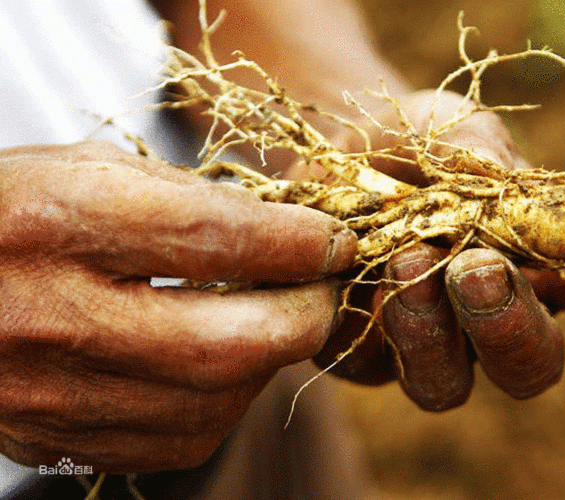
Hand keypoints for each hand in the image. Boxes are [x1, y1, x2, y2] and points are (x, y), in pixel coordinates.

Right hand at [0, 140, 356, 471]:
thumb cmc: (15, 212)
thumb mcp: (90, 171)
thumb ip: (190, 202)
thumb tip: (291, 237)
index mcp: (56, 225)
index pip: (212, 240)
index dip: (296, 243)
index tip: (337, 240)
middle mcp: (50, 319)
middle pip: (227, 345)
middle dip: (303, 317)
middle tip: (323, 289)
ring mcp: (53, 396)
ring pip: (216, 402)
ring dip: (270, 359)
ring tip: (274, 318)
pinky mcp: (62, 442)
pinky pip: (184, 438)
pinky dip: (227, 398)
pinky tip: (223, 361)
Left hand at [312, 90, 564, 409]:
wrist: (332, 153)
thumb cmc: (415, 142)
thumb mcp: (448, 128)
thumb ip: (479, 153)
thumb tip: (494, 177)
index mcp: (545, 271)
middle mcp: (495, 323)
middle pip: (531, 365)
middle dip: (511, 325)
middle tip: (479, 271)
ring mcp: (430, 348)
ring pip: (446, 385)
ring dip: (432, 332)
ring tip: (405, 262)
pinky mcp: (364, 356)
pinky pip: (369, 364)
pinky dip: (367, 323)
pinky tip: (353, 275)